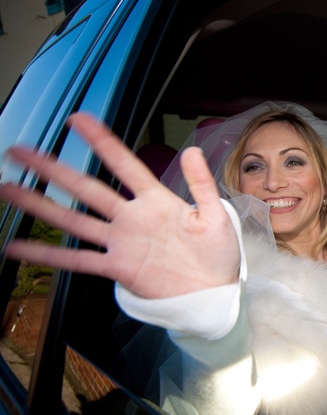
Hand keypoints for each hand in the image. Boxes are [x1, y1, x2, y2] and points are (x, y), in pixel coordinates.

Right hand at [0, 113, 239, 298]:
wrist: (214, 294)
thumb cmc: (218, 254)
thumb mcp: (216, 216)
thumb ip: (201, 184)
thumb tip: (192, 151)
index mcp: (157, 201)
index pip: (124, 165)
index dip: (102, 142)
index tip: (79, 120)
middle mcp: (133, 218)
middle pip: (87, 188)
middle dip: (55, 169)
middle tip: (24, 152)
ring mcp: (122, 242)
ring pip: (74, 220)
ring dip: (41, 205)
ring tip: (11, 189)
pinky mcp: (118, 268)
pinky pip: (77, 260)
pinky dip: (47, 255)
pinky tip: (20, 247)